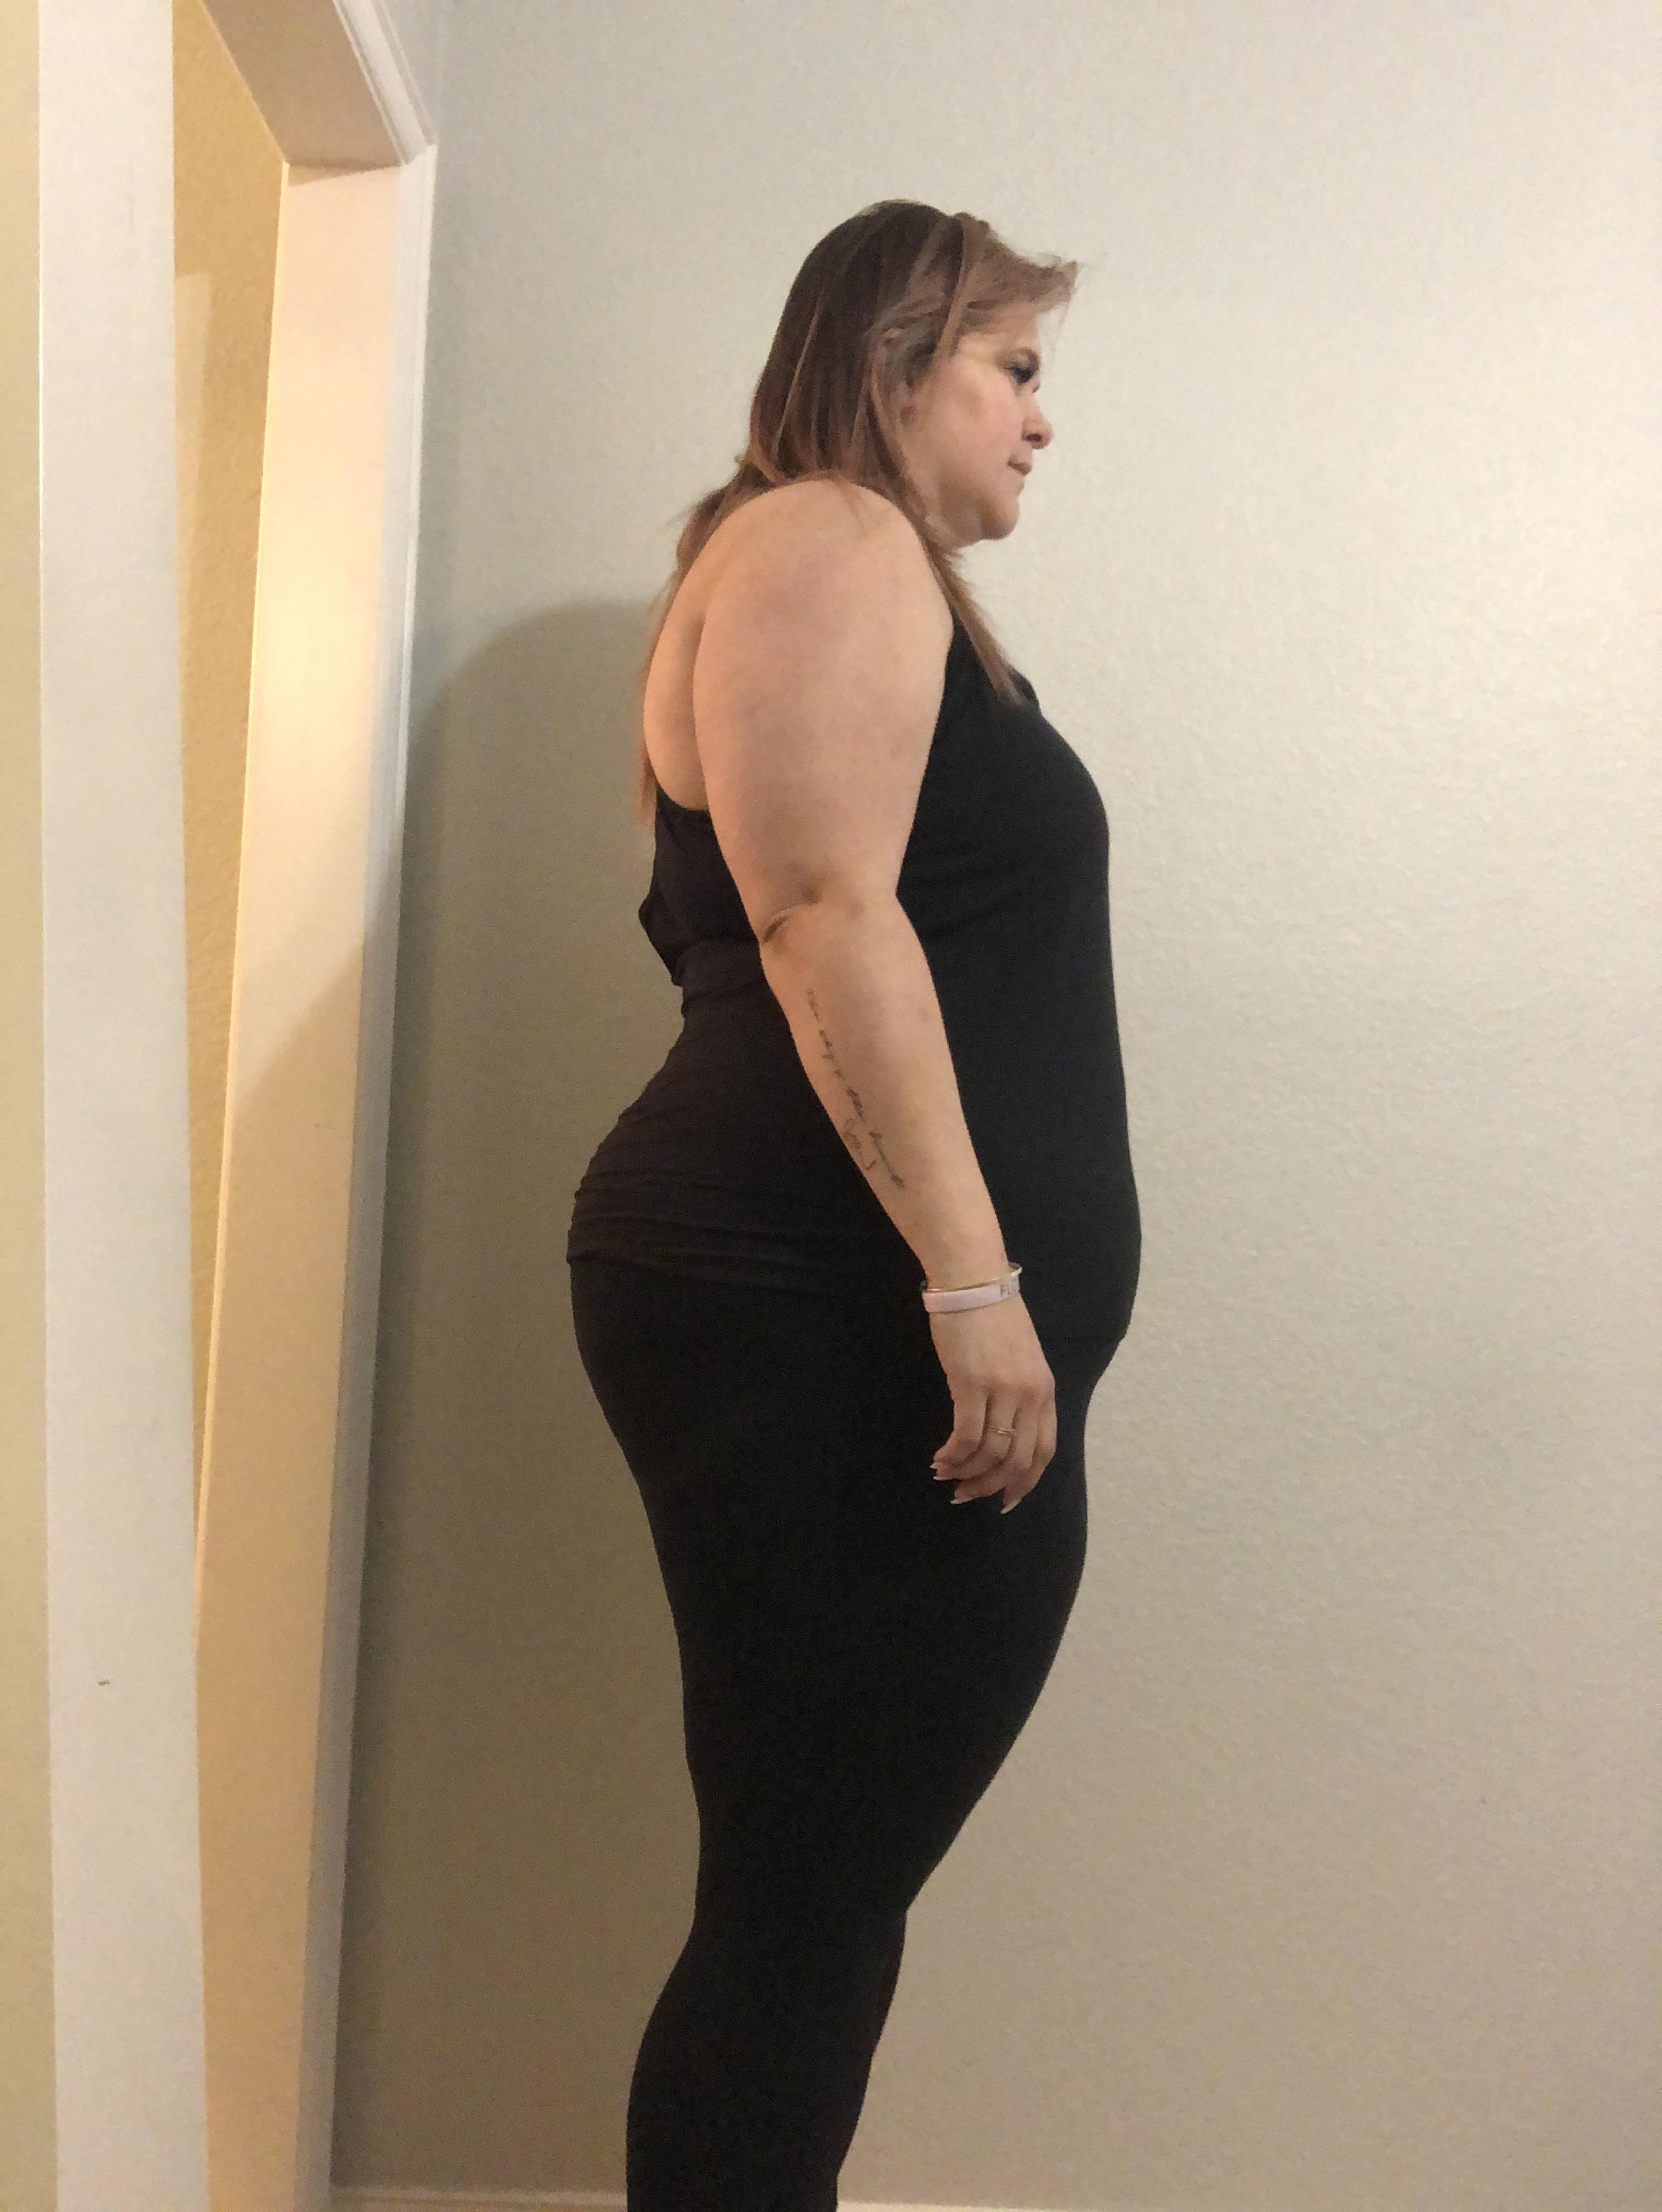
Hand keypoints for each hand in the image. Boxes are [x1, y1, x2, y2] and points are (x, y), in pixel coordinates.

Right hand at [927, 1293, 1056, 1513]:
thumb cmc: (993, 1316)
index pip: (1044, 1452)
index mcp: (1045, 1391)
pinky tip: (939, 1459)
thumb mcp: (1022, 1359)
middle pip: (1017, 1461)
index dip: (1025, 1483)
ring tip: (946, 1476)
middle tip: (966, 1496)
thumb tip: (1003, 1433)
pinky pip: (965, 1436)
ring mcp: (1002, 1390)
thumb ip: (1020, 1394)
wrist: (973, 1282)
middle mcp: (1030, 1396)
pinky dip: (952, 1455)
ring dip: (966, 1472)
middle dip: (990, 1486)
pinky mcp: (971, 1384)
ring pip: (989, 1453)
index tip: (1004, 1501)